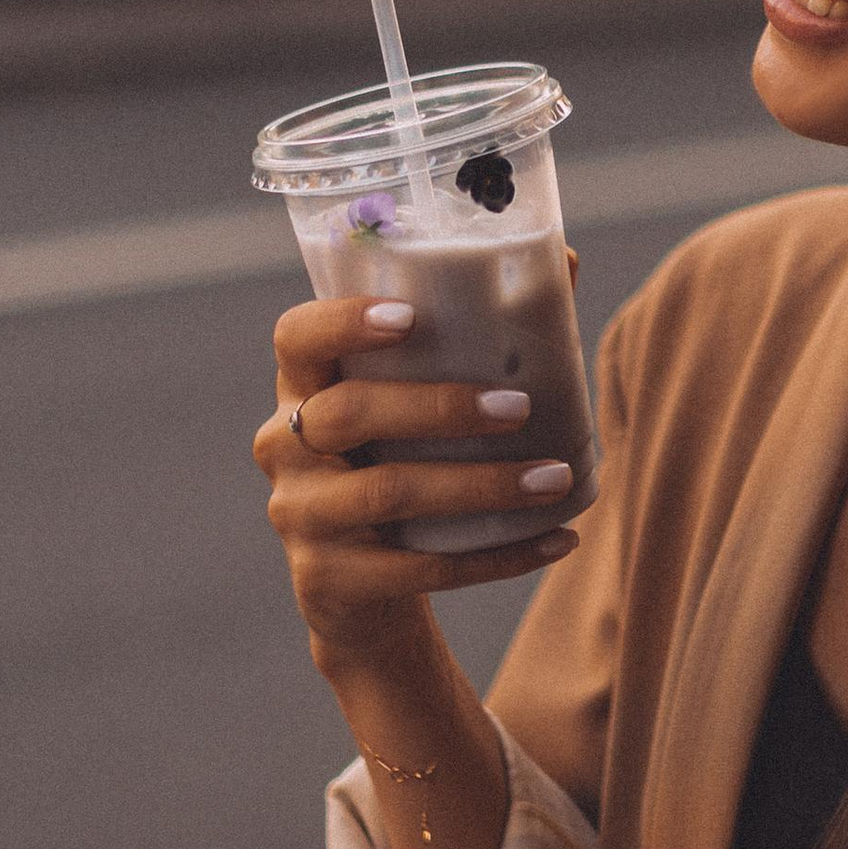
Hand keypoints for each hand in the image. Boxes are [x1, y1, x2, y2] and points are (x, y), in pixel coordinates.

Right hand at [254, 292, 579, 667]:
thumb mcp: (418, 403)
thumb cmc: (403, 461)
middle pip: (349, 413)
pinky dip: (496, 557)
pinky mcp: (328, 580)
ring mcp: (300, 516)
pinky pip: (417, 568)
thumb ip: (476, 334)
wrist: (364, 588)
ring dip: (481, 486)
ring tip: (555, 478)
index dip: (343, 323)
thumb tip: (564, 260)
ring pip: (388, 493)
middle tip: (520, 409)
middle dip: (440, 407)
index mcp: (302, 386)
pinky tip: (557, 540)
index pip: (296, 338)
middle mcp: (284, 445)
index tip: (411, 317)